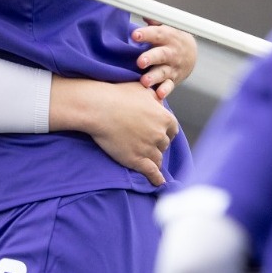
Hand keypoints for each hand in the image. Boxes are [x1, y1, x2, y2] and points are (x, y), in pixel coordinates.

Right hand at [54, 78, 177, 183]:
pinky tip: (158, 183)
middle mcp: (160, 135)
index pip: (172, 130)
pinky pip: (151, 172)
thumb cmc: (117, 95)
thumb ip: (154, 96)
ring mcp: (149, 149)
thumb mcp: (141, 89)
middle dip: (157, 144)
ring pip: (157, 158)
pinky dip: (156, 179)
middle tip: (145, 143)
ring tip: (148, 162)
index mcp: (164, 118)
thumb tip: (159, 100)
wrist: (99, 108)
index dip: (164, 132)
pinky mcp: (137, 160)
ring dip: (153, 159)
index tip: (158, 133)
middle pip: (164, 144)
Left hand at [134, 22, 197, 99]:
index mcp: (168, 37)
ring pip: (163, 72)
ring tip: (144, 81)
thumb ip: (154, 21)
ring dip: (154, 77)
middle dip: (150, 58)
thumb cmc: (171, 39)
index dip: (146, 34)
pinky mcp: (172, 79)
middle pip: (161, 54)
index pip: (157, 34)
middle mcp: (171, 52)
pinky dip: (164, 90)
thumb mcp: (166, 27)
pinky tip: (159, 94)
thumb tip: (144, 10)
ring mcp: (172, 67)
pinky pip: (169, 86)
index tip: (135, 35)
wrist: (190, 54)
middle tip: (140, 61)